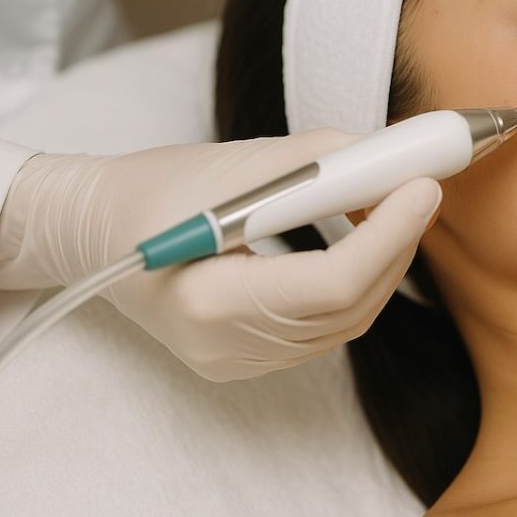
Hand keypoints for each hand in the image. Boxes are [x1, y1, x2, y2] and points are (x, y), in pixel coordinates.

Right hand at [0, 129, 440, 380]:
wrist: (92, 233)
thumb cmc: (155, 188)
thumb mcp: (235, 161)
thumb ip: (319, 160)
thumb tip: (394, 155)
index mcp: (208, 299)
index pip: (331, 283)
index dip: (389, 233)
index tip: (424, 184)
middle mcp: (224, 346)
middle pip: (348, 307)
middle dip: (397, 242)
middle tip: (420, 186)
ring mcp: (237, 361)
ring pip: (346, 321)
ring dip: (384, 261)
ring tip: (394, 203)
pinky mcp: (247, 359)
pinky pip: (325, 327)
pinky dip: (357, 281)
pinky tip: (364, 236)